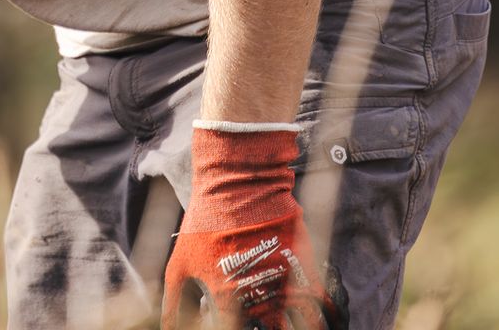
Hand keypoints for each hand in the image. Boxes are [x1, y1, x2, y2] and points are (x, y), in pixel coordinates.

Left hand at [161, 126, 343, 329]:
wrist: (239, 183)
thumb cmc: (205, 222)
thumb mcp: (179, 262)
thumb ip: (174, 303)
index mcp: (225, 299)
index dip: (232, 329)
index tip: (236, 325)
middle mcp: (259, 296)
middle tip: (265, 323)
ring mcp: (285, 284)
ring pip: (302, 327)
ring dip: (297, 329)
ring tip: (292, 328)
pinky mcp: (306, 271)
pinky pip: (323, 308)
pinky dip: (324, 321)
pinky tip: (321, 324)